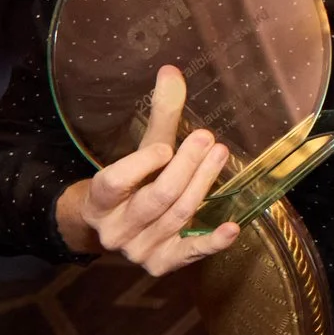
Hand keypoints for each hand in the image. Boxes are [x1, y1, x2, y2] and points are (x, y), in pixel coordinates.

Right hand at [51, 65, 238, 275]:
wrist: (112, 227)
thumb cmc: (131, 182)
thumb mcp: (141, 148)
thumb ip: (160, 115)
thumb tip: (171, 70)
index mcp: (100, 200)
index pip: (115, 182)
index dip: (141, 165)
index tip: (166, 145)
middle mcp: (116, 230)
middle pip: (156, 198)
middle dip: (185, 168)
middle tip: (207, 140)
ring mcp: (138, 250)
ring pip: (177, 216)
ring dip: (202, 185)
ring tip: (220, 155)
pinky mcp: (162, 264)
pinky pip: (189, 254)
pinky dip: (211, 243)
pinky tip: (233, 228)